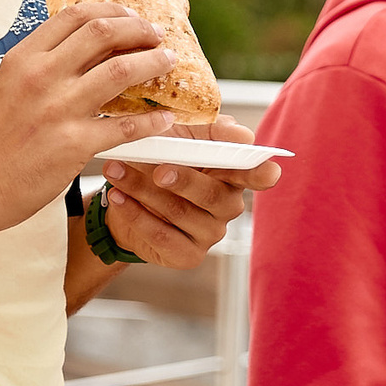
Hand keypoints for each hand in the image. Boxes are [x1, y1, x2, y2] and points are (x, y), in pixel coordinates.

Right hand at [0, 2, 177, 228]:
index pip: (75, 16)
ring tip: (167, 63)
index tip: (131, 17)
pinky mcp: (74, 144)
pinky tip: (164, 119)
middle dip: (139, 30)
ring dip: (153, 63)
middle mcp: (42, 76)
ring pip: (121, 71)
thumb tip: (85, 47)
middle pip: (104, 33)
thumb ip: (43, 63)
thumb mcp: (9, 85)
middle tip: (157, 36)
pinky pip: (125, 126)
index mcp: (24, 57)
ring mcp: (59, 109)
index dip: (112, 11)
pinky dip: (151, 121)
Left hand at [99, 117, 285, 269]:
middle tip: (157, 169)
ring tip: (116, 171)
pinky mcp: (187, 255)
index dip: (263, 174)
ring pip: (179, 212)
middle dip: (183, 179)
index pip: (259, 175)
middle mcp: (228, 206)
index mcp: (233, 174)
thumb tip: (241, 135)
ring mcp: (210, 233)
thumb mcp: (182, 134)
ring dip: (144, 189)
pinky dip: (135, 213)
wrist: (126, 196)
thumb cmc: (160, 157)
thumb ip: (211, 130)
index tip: (268, 170)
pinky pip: (161, 234)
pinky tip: (118, 196)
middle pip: (213, 194)